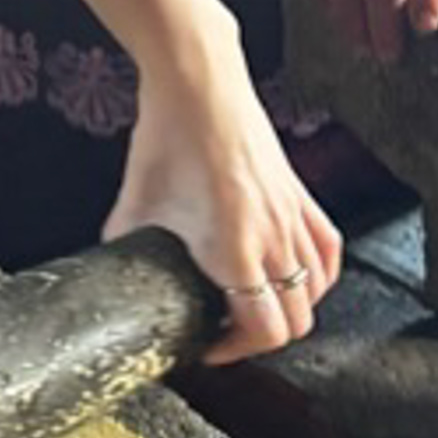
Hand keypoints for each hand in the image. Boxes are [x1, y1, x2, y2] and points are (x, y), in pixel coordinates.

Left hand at [105, 20, 343, 363]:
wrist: (200, 84)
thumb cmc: (168, 136)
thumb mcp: (132, 207)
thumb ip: (125, 250)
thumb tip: (110, 274)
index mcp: (234, 250)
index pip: (263, 331)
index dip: (235, 353)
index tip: (208, 347)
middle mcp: (274, 238)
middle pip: (297, 322)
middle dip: (261, 339)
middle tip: (227, 333)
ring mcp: (294, 217)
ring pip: (317, 291)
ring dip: (290, 309)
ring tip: (255, 307)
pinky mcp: (302, 196)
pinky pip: (327, 252)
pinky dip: (317, 276)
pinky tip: (293, 276)